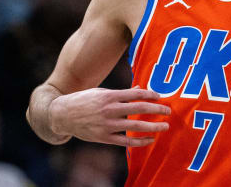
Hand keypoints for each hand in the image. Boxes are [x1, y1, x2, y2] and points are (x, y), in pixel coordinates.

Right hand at [49, 86, 170, 146]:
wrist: (61, 115)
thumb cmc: (83, 100)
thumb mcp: (100, 92)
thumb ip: (121, 93)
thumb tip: (140, 88)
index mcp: (109, 96)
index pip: (135, 94)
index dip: (150, 94)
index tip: (160, 96)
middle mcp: (109, 110)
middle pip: (139, 109)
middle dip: (157, 110)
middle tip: (169, 111)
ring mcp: (107, 125)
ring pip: (135, 126)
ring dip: (153, 127)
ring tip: (165, 126)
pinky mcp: (104, 138)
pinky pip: (126, 141)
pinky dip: (140, 141)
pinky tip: (150, 139)